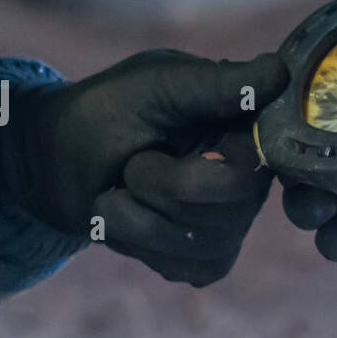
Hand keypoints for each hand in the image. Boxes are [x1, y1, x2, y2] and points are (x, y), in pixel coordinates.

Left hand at [6, 50, 286, 285]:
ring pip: (199, 238)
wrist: (57, 160)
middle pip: (231, 202)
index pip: (262, 159)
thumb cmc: (108, 110)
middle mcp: (252, 180)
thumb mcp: (156, 85)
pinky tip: (128, 216)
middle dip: (161, 183)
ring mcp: (232, 226)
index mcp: (248, 130)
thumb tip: (279, 72)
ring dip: (138, 212)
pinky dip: (135, 240)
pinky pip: (183, 265)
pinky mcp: (206, 262)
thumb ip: (215, 85)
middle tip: (135, 161)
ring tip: (124, 187)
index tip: (163, 151)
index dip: (212, 162)